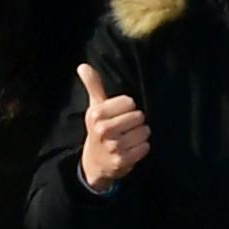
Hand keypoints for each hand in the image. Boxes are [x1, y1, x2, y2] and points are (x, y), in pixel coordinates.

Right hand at [74, 62, 150, 191]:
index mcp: (96, 114)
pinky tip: (131, 149)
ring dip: (140, 135)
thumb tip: (83, 66)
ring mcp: (112, 146)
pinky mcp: (122, 161)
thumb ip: (93, 85)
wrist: (95, 162)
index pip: (129, 102)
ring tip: (128, 138)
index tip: (119, 114)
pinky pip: (145, 147)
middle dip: (136, 122)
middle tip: (125, 128)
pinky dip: (142, 148)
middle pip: (139, 116)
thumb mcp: (95, 107)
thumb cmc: (99, 129)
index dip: (128, 107)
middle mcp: (103, 129)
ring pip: (144, 132)